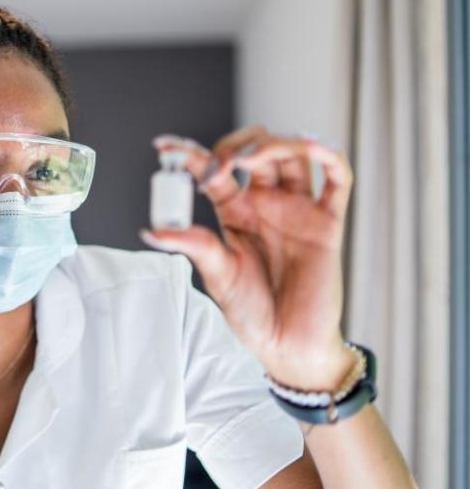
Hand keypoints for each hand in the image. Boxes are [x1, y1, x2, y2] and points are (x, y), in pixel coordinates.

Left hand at [141, 125, 355, 390]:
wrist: (288, 345)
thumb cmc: (252, 313)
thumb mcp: (218, 276)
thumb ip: (193, 245)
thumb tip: (151, 230)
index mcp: (235, 213)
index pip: (213, 171)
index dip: (190, 154)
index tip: (165, 146)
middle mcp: (266, 204)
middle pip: (254, 150)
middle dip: (234, 145)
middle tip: (219, 164)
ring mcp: (298, 209)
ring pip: (292, 154)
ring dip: (274, 143)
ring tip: (252, 156)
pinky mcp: (328, 222)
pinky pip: (337, 179)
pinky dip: (327, 155)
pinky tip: (310, 149)